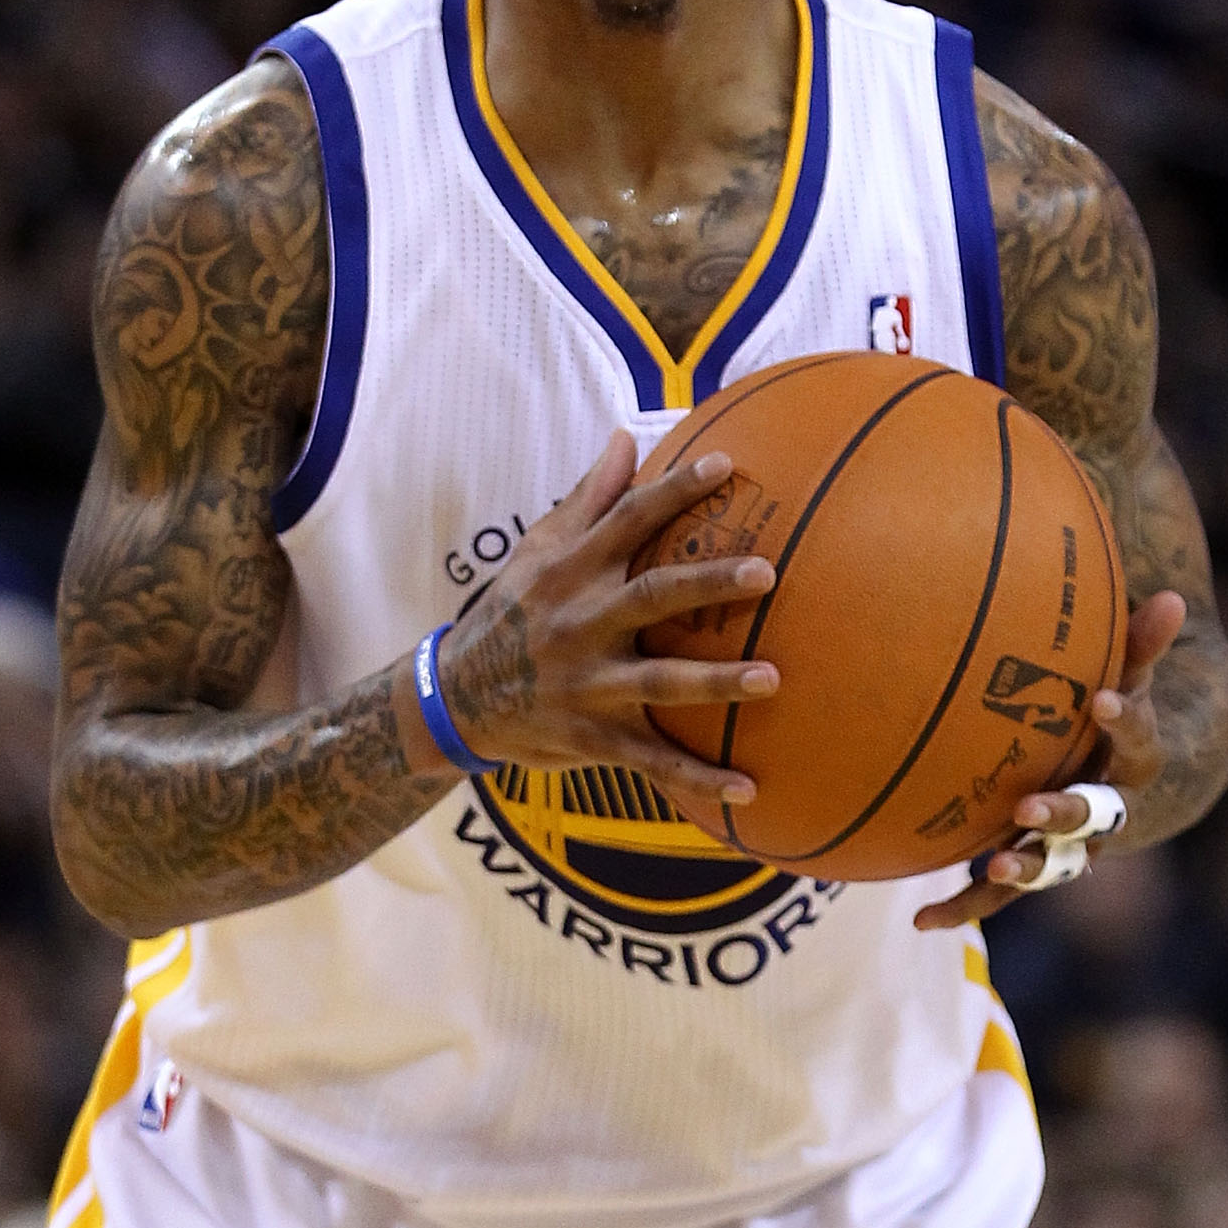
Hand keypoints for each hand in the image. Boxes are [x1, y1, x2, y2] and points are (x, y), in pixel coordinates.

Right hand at [421, 433, 779, 829]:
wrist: (454, 699)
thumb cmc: (511, 612)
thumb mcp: (537, 551)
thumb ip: (589, 499)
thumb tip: (627, 437)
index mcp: (573, 571)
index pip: (629, 520)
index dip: (676, 491)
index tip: (728, 466)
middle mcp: (582, 623)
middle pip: (653, 595)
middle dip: (710, 582)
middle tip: (768, 571)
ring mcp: (587, 684)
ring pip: (661, 681)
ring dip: (717, 681)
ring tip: (773, 678)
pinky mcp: (591, 737)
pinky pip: (651, 761)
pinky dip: (698, 779)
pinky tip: (749, 790)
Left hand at [916, 589, 1185, 930]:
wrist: (1127, 787)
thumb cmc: (1116, 716)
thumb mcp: (1131, 676)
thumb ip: (1141, 644)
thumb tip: (1172, 594)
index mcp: (1133, 760)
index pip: (1136, 737)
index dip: (1124, 720)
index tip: (1101, 700)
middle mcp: (1108, 812)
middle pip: (1093, 817)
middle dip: (1064, 811)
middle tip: (1030, 805)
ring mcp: (1071, 846)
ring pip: (1052, 866)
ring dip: (1023, 867)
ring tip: (993, 864)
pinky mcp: (1035, 865)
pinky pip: (1002, 892)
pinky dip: (966, 904)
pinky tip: (921, 920)